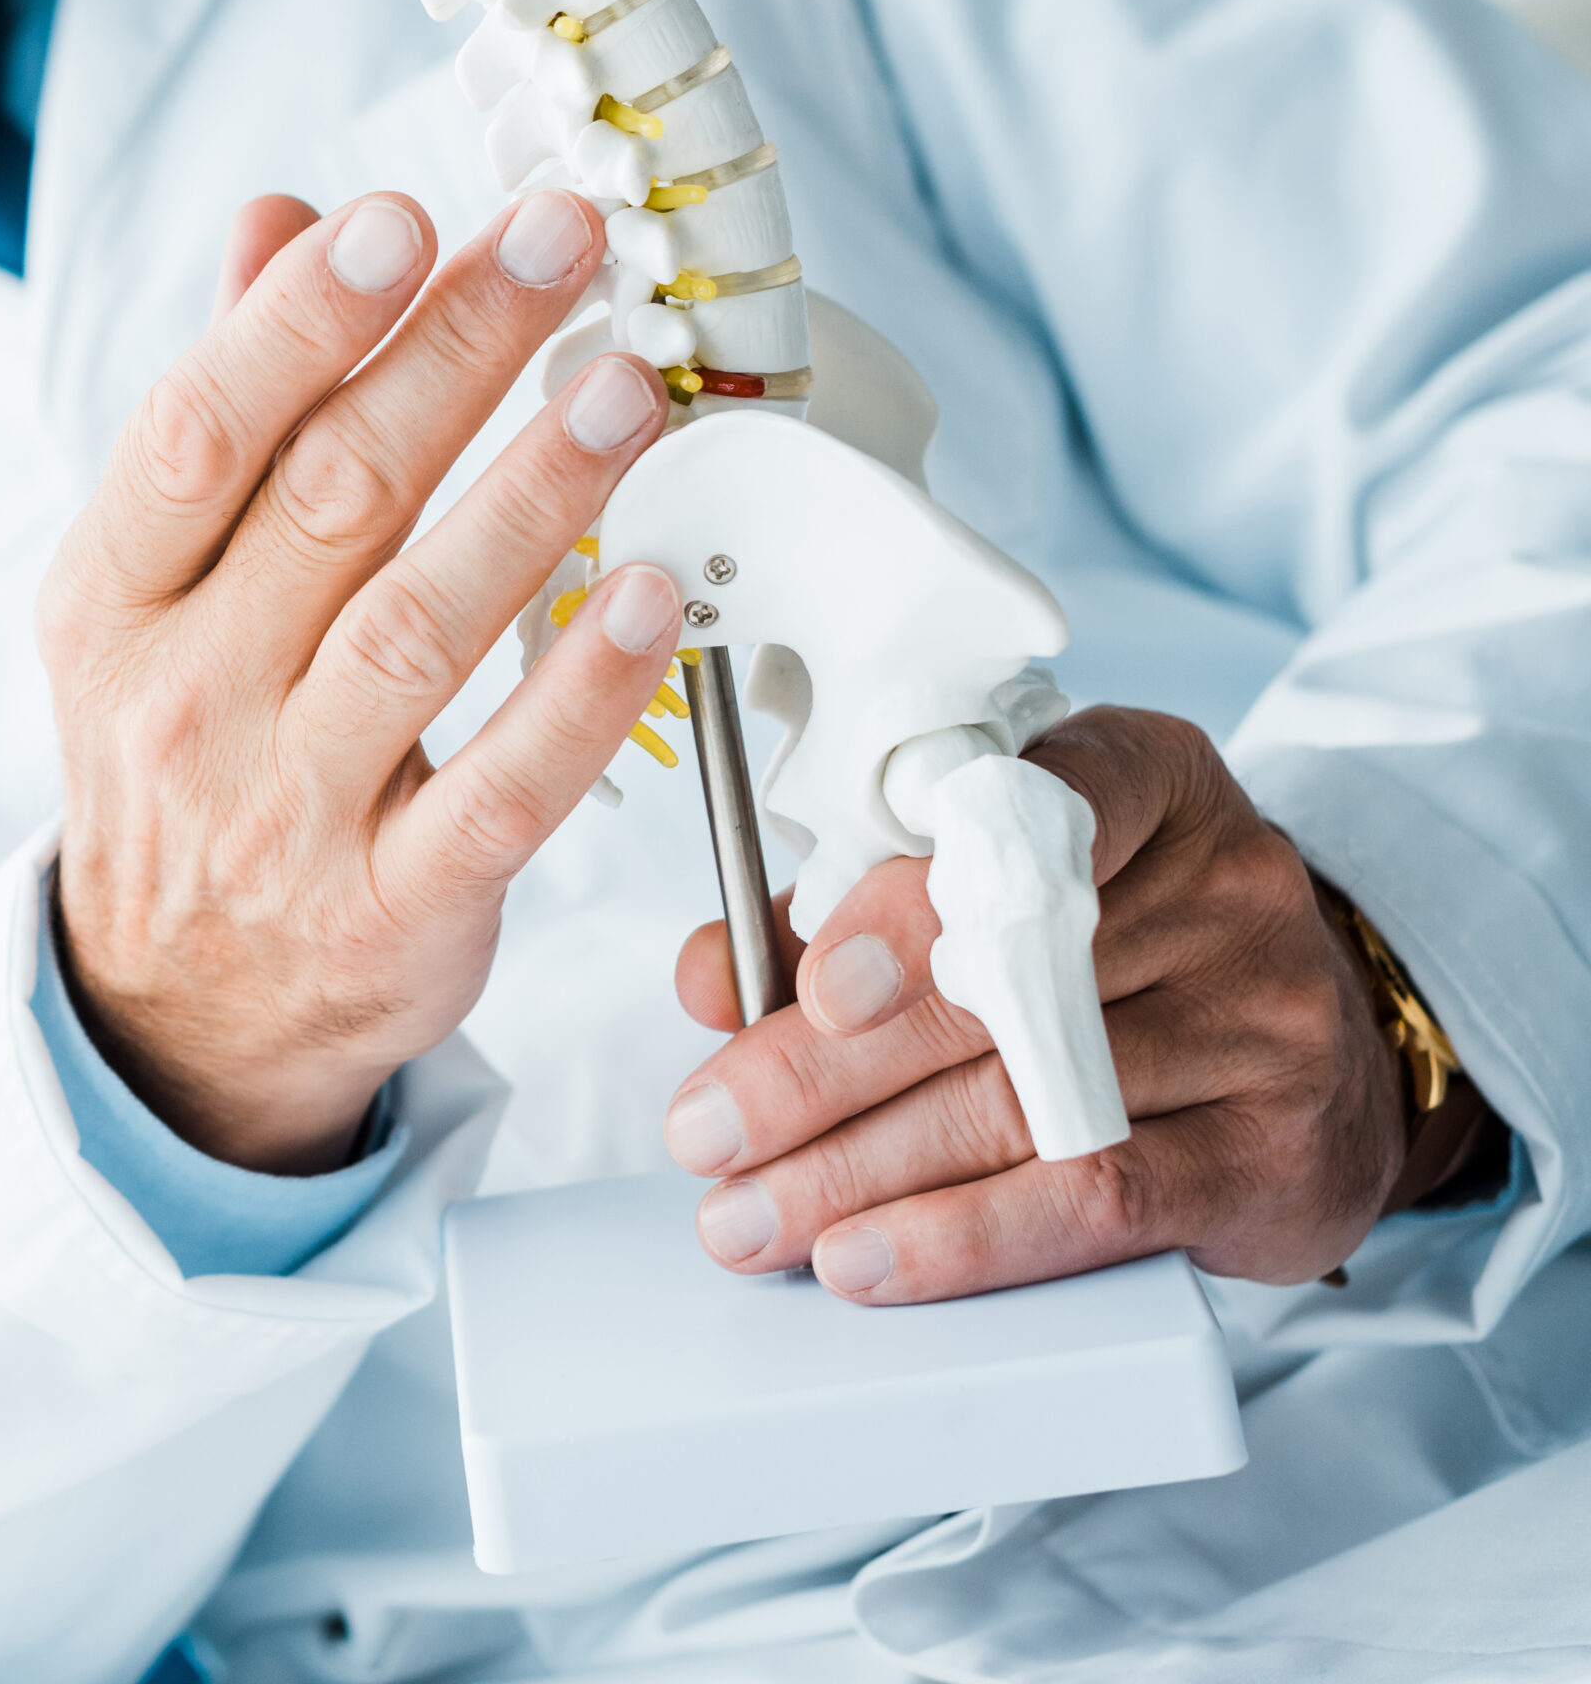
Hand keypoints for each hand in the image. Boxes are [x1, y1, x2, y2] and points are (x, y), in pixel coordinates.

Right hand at [40, 188, 681, 1173]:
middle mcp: (184, 700)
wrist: (176, 1011)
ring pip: (419, 629)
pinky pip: (501, 792)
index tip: (400, 218)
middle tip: (562, 243)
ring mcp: (285, 813)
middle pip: (330, 500)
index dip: (299, 319)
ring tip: (628, 386)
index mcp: (113, 601)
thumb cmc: (184, 757)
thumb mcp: (155, 590)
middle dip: (454, 352)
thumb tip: (275, 220)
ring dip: (534, 495)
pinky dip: (580, 694)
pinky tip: (653, 600)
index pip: (197, 432)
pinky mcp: (394, 908)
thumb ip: (229, 404)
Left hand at [663, 707, 1407, 1298]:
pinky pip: (1100, 1197)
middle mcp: (1226, 887)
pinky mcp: (1277, 1155)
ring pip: (1027, 1102)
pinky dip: (966, 1237)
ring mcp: (1266, 1021)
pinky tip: (867, 1258)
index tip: (807, 983)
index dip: (907, 905)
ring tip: (750, 1215)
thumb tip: (710, 976)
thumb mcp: (1002, 887)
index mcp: (1146, 778)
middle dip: (821, 1068)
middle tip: (707, 1130)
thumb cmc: (1124, 952)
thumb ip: (849, 913)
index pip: (1025, 813)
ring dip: (863, 1171)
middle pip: (992, 984)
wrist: (1329, 1060)